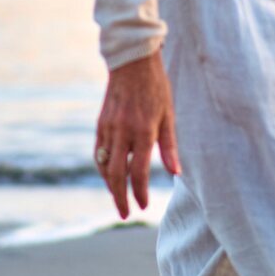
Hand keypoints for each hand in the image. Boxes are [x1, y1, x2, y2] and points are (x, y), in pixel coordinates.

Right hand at [94, 50, 180, 218]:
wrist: (132, 62)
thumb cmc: (156, 87)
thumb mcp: (169, 114)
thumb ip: (169, 145)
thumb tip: (176, 173)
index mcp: (143, 130)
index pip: (139, 170)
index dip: (140, 191)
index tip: (143, 205)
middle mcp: (123, 131)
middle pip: (117, 173)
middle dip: (120, 197)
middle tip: (125, 213)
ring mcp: (108, 127)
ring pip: (104, 165)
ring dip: (110, 185)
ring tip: (119, 197)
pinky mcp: (100, 123)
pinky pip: (98, 152)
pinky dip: (103, 168)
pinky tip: (109, 176)